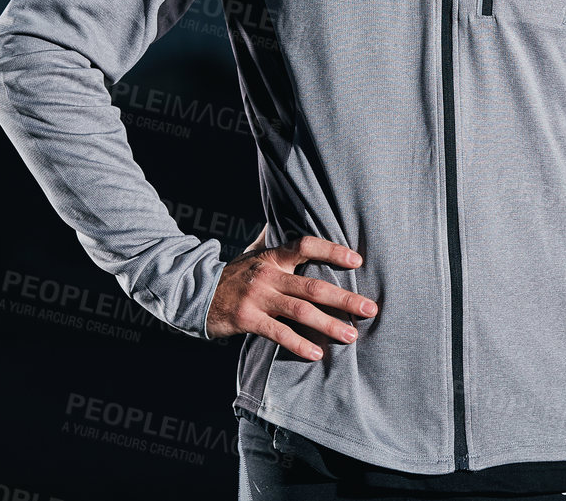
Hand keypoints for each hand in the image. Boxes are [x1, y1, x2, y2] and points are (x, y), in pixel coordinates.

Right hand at [206, 231, 376, 358]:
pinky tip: (317, 354)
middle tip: (370, 309)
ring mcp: (257, 297)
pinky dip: (299, 343)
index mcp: (272, 257)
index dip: (332, 251)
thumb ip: (272, 239)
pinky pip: (278, 333)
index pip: (306, 247)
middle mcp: (268, 274)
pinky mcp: (247, 319)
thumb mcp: (252, 253)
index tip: (358, 262)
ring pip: (300, 311)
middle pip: (312, 286)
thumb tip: (284, 212)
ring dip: (329, 324)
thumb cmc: (233, 275)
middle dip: (345, 298)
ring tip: (351, 335)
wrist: (195, 293)